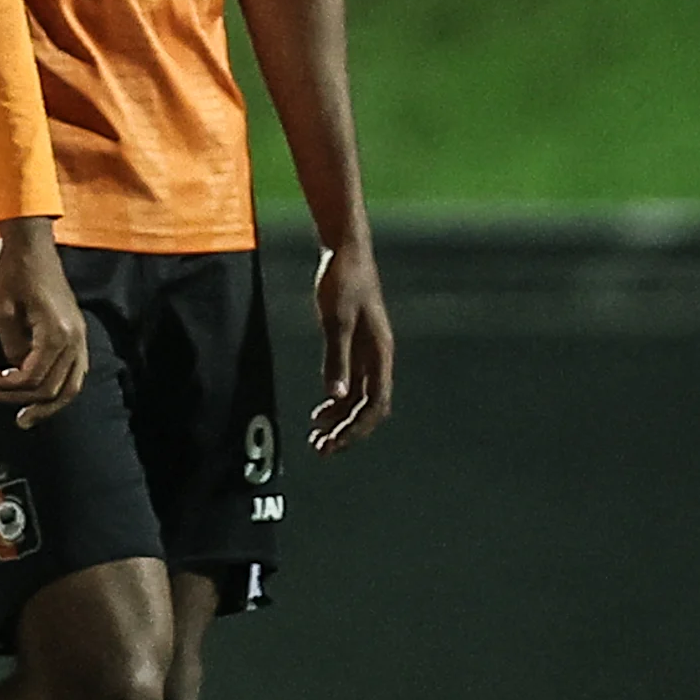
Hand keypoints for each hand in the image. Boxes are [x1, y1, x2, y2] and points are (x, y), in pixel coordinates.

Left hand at [0, 218, 86, 424]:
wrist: (31, 242)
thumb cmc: (11, 270)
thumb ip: (8, 344)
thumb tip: (11, 370)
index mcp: (56, 333)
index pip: (32, 378)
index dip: (3, 386)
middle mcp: (75, 338)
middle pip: (52, 388)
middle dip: (18, 398)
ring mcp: (79, 335)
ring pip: (71, 386)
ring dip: (46, 404)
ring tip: (24, 417)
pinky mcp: (76, 332)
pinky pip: (75, 372)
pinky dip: (59, 388)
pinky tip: (42, 394)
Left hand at [309, 239, 393, 453]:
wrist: (345, 250)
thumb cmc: (343, 280)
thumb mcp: (336, 319)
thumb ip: (337, 359)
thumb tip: (337, 398)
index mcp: (380, 352)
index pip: (375, 403)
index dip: (357, 427)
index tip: (334, 443)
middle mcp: (378, 356)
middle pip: (369, 406)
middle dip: (348, 431)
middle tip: (322, 450)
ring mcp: (368, 351)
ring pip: (360, 398)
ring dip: (341, 421)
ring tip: (318, 438)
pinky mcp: (355, 344)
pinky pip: (351, 383)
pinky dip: (337, 402)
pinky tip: (321, 413)